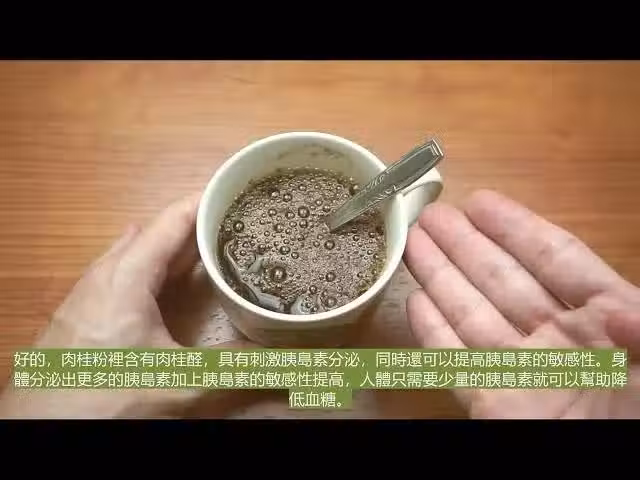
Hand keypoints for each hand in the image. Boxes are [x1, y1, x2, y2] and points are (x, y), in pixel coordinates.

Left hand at [0, 193, 252, 418]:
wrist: (43, 428)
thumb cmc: (106, 396)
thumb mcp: (179, 381)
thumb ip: (235, 366)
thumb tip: (289, 360)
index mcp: (128, 274)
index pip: (173, 219)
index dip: (206, 200)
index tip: (239, 189)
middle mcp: (106, 272)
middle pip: (157, 232)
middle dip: (197, 223)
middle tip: (238, 222)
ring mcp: (90, 290)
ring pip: (138, 251)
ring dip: (174, 246)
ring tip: (211, 246)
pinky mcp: (84, 310)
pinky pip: (125, 271)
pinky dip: (153, 266)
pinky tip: (167, 283)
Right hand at [404, 189, 639, 418]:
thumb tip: (612, 301)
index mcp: (607, 320)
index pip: (555, 261)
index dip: (517, 228)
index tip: (481, 200)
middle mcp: (559, 339)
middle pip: (502, 280)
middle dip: (466, 245)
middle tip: (430, 214)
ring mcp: (523, 372)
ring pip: (471, 314)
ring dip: (440, 277)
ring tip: (412, 242)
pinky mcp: (494, 406)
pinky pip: (457, 363)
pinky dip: (433, 333)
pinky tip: (414, 302)